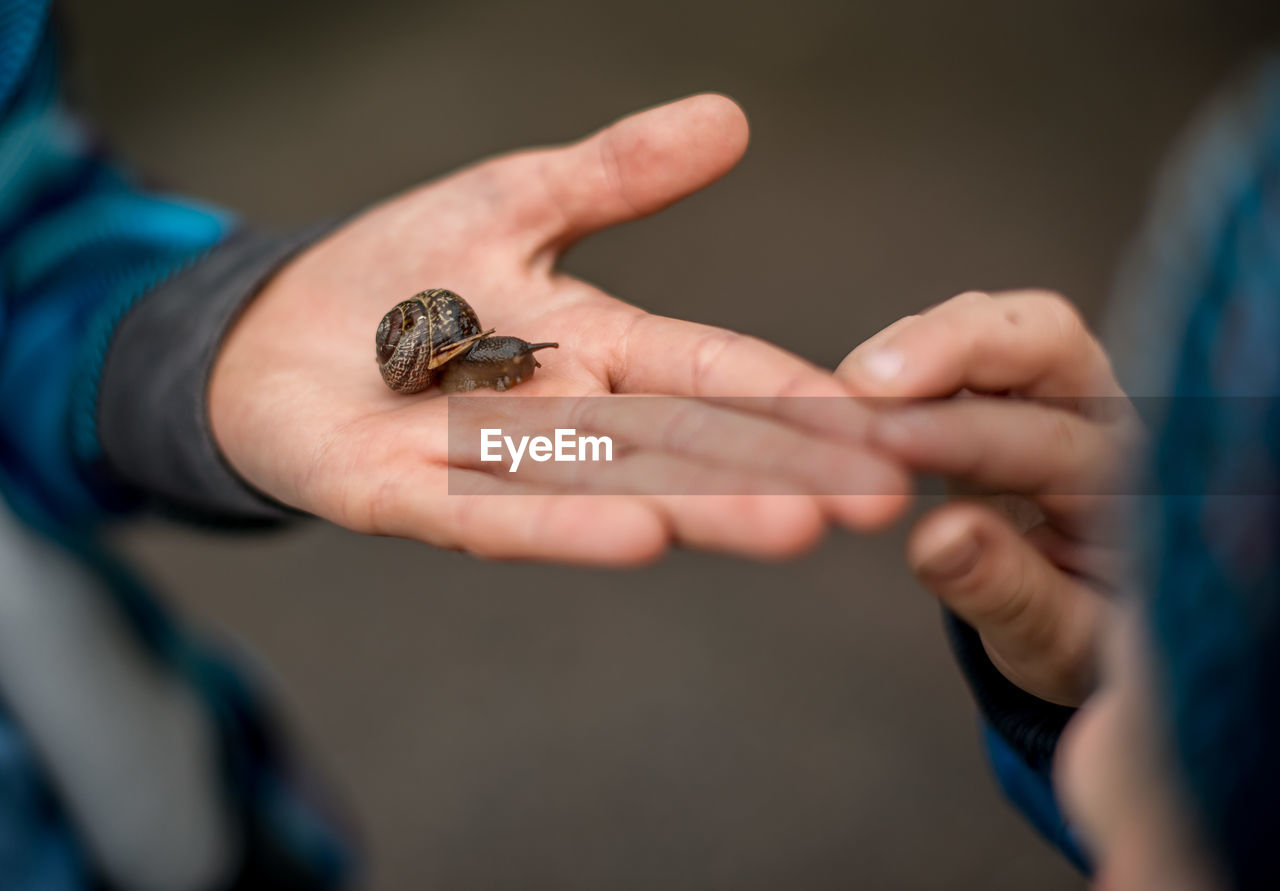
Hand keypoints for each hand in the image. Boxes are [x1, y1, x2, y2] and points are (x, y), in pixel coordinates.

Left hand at [210, 95, 908, 564]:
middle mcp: (562, 418)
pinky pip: (488, 513)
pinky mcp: (403, 497)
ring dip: (697, 505)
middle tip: (876, 501)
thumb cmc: (400, 275)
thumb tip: (730, 118)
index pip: (718, 373)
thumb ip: (616, 175)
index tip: (889, 429)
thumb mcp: (514, 201)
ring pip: (606, 486)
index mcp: (600, 348)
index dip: (801, 399)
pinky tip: (637, 538)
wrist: (272, 331)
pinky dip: (561, 525)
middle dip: (777, 470)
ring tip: (786, 525)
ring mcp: (488, 465)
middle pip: (682, 445)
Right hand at [837, 291, 1141, 704]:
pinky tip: (852, 388)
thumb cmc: (1091, 641)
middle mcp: (1106, 421)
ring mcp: (1060, 395)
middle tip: (867, 380)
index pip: (1050, 440)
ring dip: (917, 345)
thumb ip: (1007, 593)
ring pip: (999, 328)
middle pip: (1048, 339)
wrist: (1102, 632)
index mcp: (1136, 491)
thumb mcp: (1058, 646)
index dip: (962, 436)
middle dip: (952, 345)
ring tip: (848, 387)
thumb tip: (936, 540)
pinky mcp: (1008, 390)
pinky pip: (961, 344)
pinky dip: (902, 356)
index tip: (884, 442)